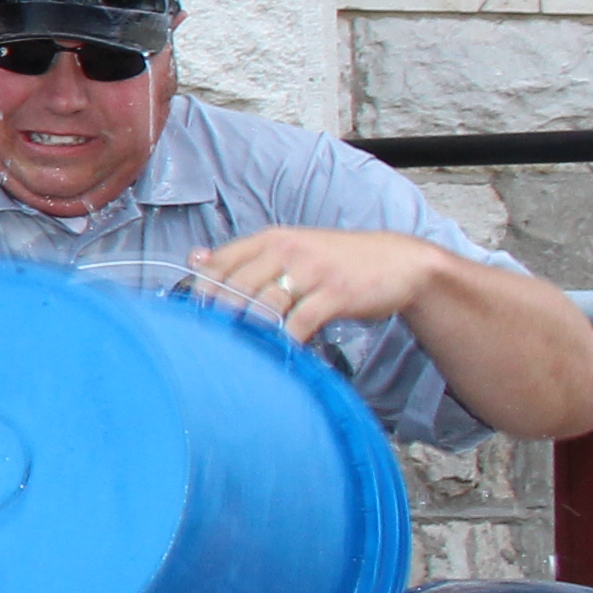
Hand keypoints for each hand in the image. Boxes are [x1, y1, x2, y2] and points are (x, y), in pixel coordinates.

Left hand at [192, 224, 436, 347]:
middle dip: (222, 318)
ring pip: (264, 305)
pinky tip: (282, 353)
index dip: (202, 293)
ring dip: (252, 331)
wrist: (398, 262)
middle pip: (236, 287)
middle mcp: (286, 250)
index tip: (197, 317)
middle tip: (216, 342)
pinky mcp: (335, 293)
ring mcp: (312, 271)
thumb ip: (245, 257)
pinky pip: (300, 323)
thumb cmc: (335, 261)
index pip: (219, 263)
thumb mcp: (290, 249)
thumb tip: (194, 258)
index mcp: (270, 239)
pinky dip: (287, 341)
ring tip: (245, 351)